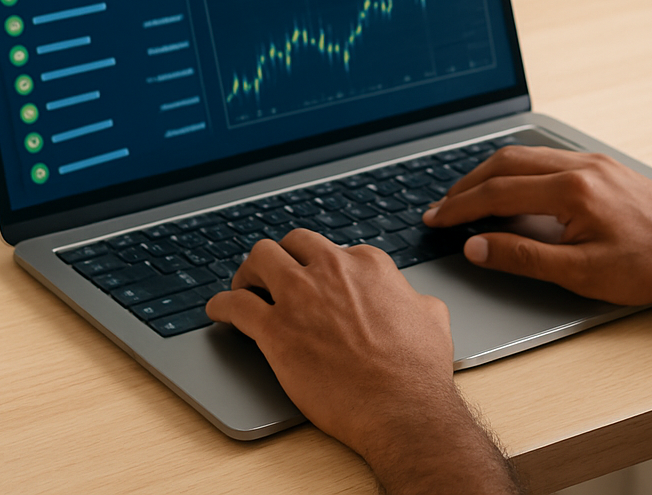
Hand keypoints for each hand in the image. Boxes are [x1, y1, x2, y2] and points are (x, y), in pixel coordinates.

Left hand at [205, 231, 520, 493]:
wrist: (401, 408)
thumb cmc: (418, 371)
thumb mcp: (432, 318)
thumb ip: (413, 299)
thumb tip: (411, 301)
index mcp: (368, 264)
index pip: (333, 250)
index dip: (321, 269)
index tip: (316, 282)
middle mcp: (331, 270)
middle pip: (292, 243)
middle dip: (281, 257)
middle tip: (273, 276)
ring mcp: (300, 297)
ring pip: (259, 259)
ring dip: (248, 272)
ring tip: (244, 287)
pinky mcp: (275, 329)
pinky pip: (234, 304)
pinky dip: (221, 305)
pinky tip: (219, 312)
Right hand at [423, 146, 651, 303]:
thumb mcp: (584, 273)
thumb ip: (525, 257)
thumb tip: (478, 247)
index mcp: (570, 190)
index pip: (497, 193)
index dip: (460, 209)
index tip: (435, 221)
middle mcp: (578, 166)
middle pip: (505, 164)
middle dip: (467, 185)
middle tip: (442, 208)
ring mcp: (592, 163)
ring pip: (525, 157)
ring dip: (491, 175)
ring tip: (468, 198)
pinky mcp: (603, 168)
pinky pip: (546, 159)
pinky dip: (517, 172)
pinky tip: (513, 188)